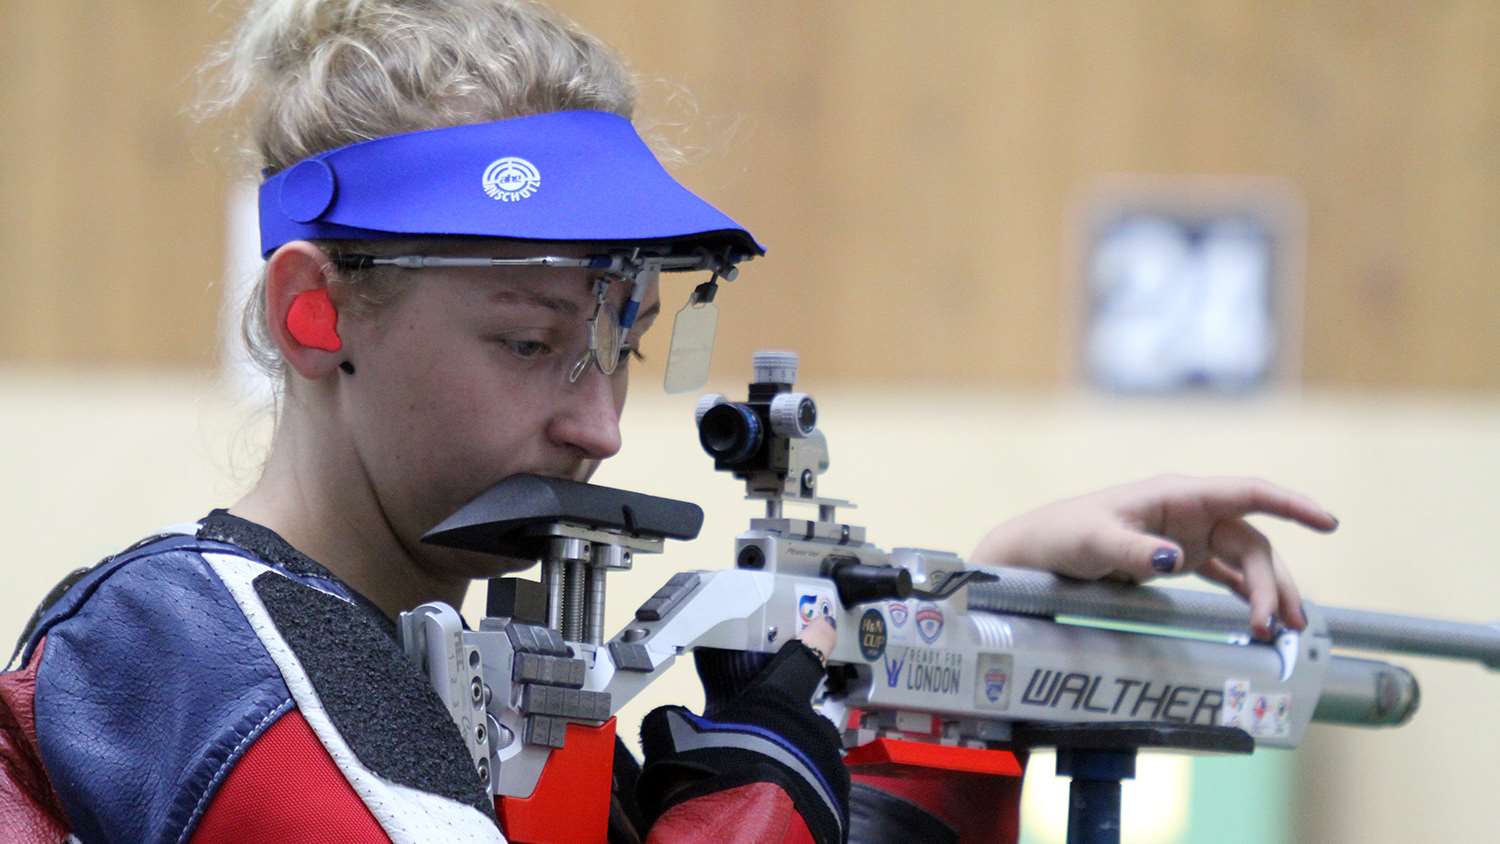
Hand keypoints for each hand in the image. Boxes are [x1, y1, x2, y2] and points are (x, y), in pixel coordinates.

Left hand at [970, 474, 1337, 638]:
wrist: (1034, 552)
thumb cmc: (1062, 535)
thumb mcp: (1093, 541)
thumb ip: (1132, 550)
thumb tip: (1174, 560)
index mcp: (1176, 494)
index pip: (1248, 493)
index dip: (1292, 505)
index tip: (1328, 522)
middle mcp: (1188, 512)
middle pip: (1252, 541)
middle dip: (1276, 580)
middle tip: (1284, 624)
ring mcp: (1184, 536)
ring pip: (1244, 561)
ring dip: (1265, 592)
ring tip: (1279, 631)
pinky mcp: (1174, 559)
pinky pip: (1223, 574)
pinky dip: (1244, 595)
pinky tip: (1259, 619)